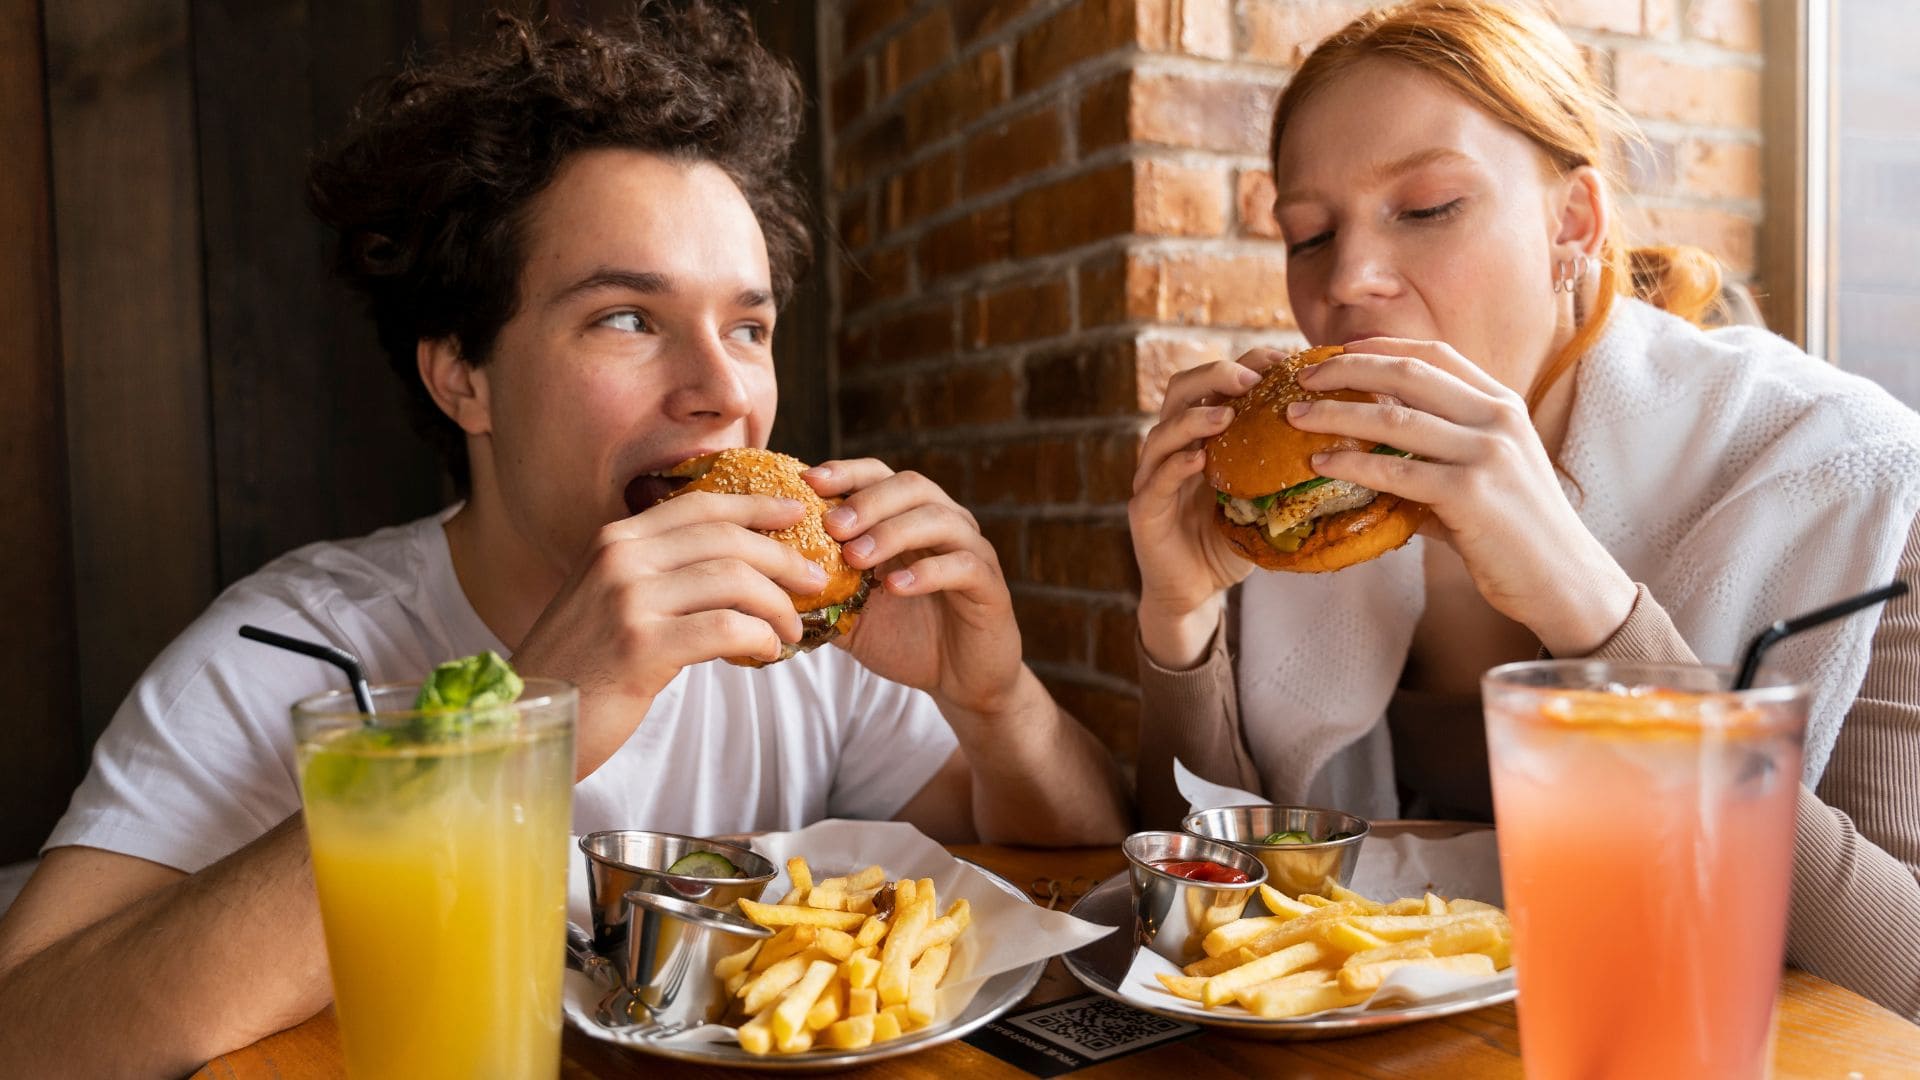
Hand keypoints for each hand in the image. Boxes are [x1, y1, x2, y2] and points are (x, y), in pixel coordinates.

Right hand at [510, 492, 830, 775]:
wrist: (527, 717)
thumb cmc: (581, 665)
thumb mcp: (609, 601)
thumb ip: (656, 574)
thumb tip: (733, 565)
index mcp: (615, 540)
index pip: (700, 506)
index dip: (756, 506)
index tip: (798, 514)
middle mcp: (620, 559)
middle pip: (727, 539)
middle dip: (783, 558)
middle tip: (814, 581)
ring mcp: (629, 601)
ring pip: (734, 581)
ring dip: (778, 605)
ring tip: (794, 628)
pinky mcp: (641, 647)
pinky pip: (726, 628)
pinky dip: (760, 637)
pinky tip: (767, 652)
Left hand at [803, 459, 1023, 720]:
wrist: (960, 680)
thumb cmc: (907, 637)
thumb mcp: (853, 613)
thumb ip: (821, 592)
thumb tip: (766, 582)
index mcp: (909, 518)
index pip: (879, 476)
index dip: (846, 473)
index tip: (808, 483)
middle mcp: (944, 523)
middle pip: (910, 486)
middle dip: (867, 501)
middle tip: (831, 526)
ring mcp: (971, 550)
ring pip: (937, 519)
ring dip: (892, 533)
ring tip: (856, 558)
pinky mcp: (990, 585)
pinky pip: (962, 565)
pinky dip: (927, 572)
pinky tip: (894, 587)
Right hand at [1127, 349, 1284, 667]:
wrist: (1195, 591)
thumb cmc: (1229, 539)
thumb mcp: (1262, 496)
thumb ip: (1283, 467)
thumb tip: (1348, 443)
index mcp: (1199, 435)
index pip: (1214, 383)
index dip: (1245, 363)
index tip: (1284, 361)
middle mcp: (1171, 447)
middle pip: (1179, 390)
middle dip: (1214, 375)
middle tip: (1252, 379)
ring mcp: (1152, 477)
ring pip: (1162, 432)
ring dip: (1195, 418)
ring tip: (1228, 414)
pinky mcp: (1143, 512)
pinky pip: (1156, 481)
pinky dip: (1176, 466)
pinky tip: (1199, 459)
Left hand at [1284, 338, 1634, 654]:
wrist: (1562, 578)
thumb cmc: (1514, 530)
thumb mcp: (1484, 472)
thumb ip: (1436, 453)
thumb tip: (1371, 451)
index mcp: (1502, 403)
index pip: (1434, 355)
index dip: (1381, 348)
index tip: (1336, 352)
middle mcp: (1497, 418)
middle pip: (1408, 374)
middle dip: (1348, 370)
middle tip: (1302, 377)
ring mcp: (1486, 453)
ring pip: (1394, 421)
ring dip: (1336, 415)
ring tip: (1295, 417)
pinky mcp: (1471, 493)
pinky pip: (1396, 472)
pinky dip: (1352, 466)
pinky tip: (1321, 465)